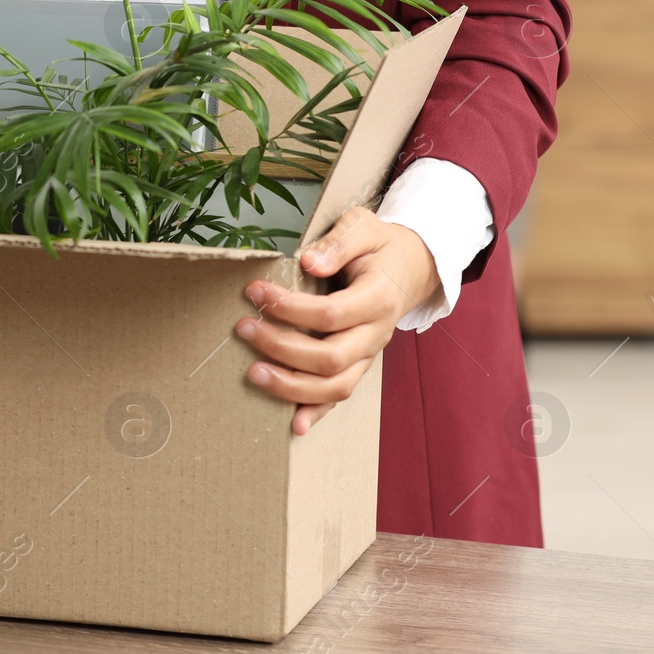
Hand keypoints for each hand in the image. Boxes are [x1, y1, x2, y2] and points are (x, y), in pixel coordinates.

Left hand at [235, 207, 440, 435]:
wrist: (410, 265)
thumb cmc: (380, 245)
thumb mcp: (364, 227)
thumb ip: (338, 243)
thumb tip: (308, 262)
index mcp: (378, 298)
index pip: (330, 314)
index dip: (289, 308)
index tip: (254, 292)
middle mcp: (376, 333)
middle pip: (330, 357)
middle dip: (281, 347)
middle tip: (243, 329)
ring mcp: (369, 354)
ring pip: (335, 386)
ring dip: (292, 386)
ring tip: (253, 374)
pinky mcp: (360, 365)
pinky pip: (340, 395)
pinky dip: (318, 413)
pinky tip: (294, 425)